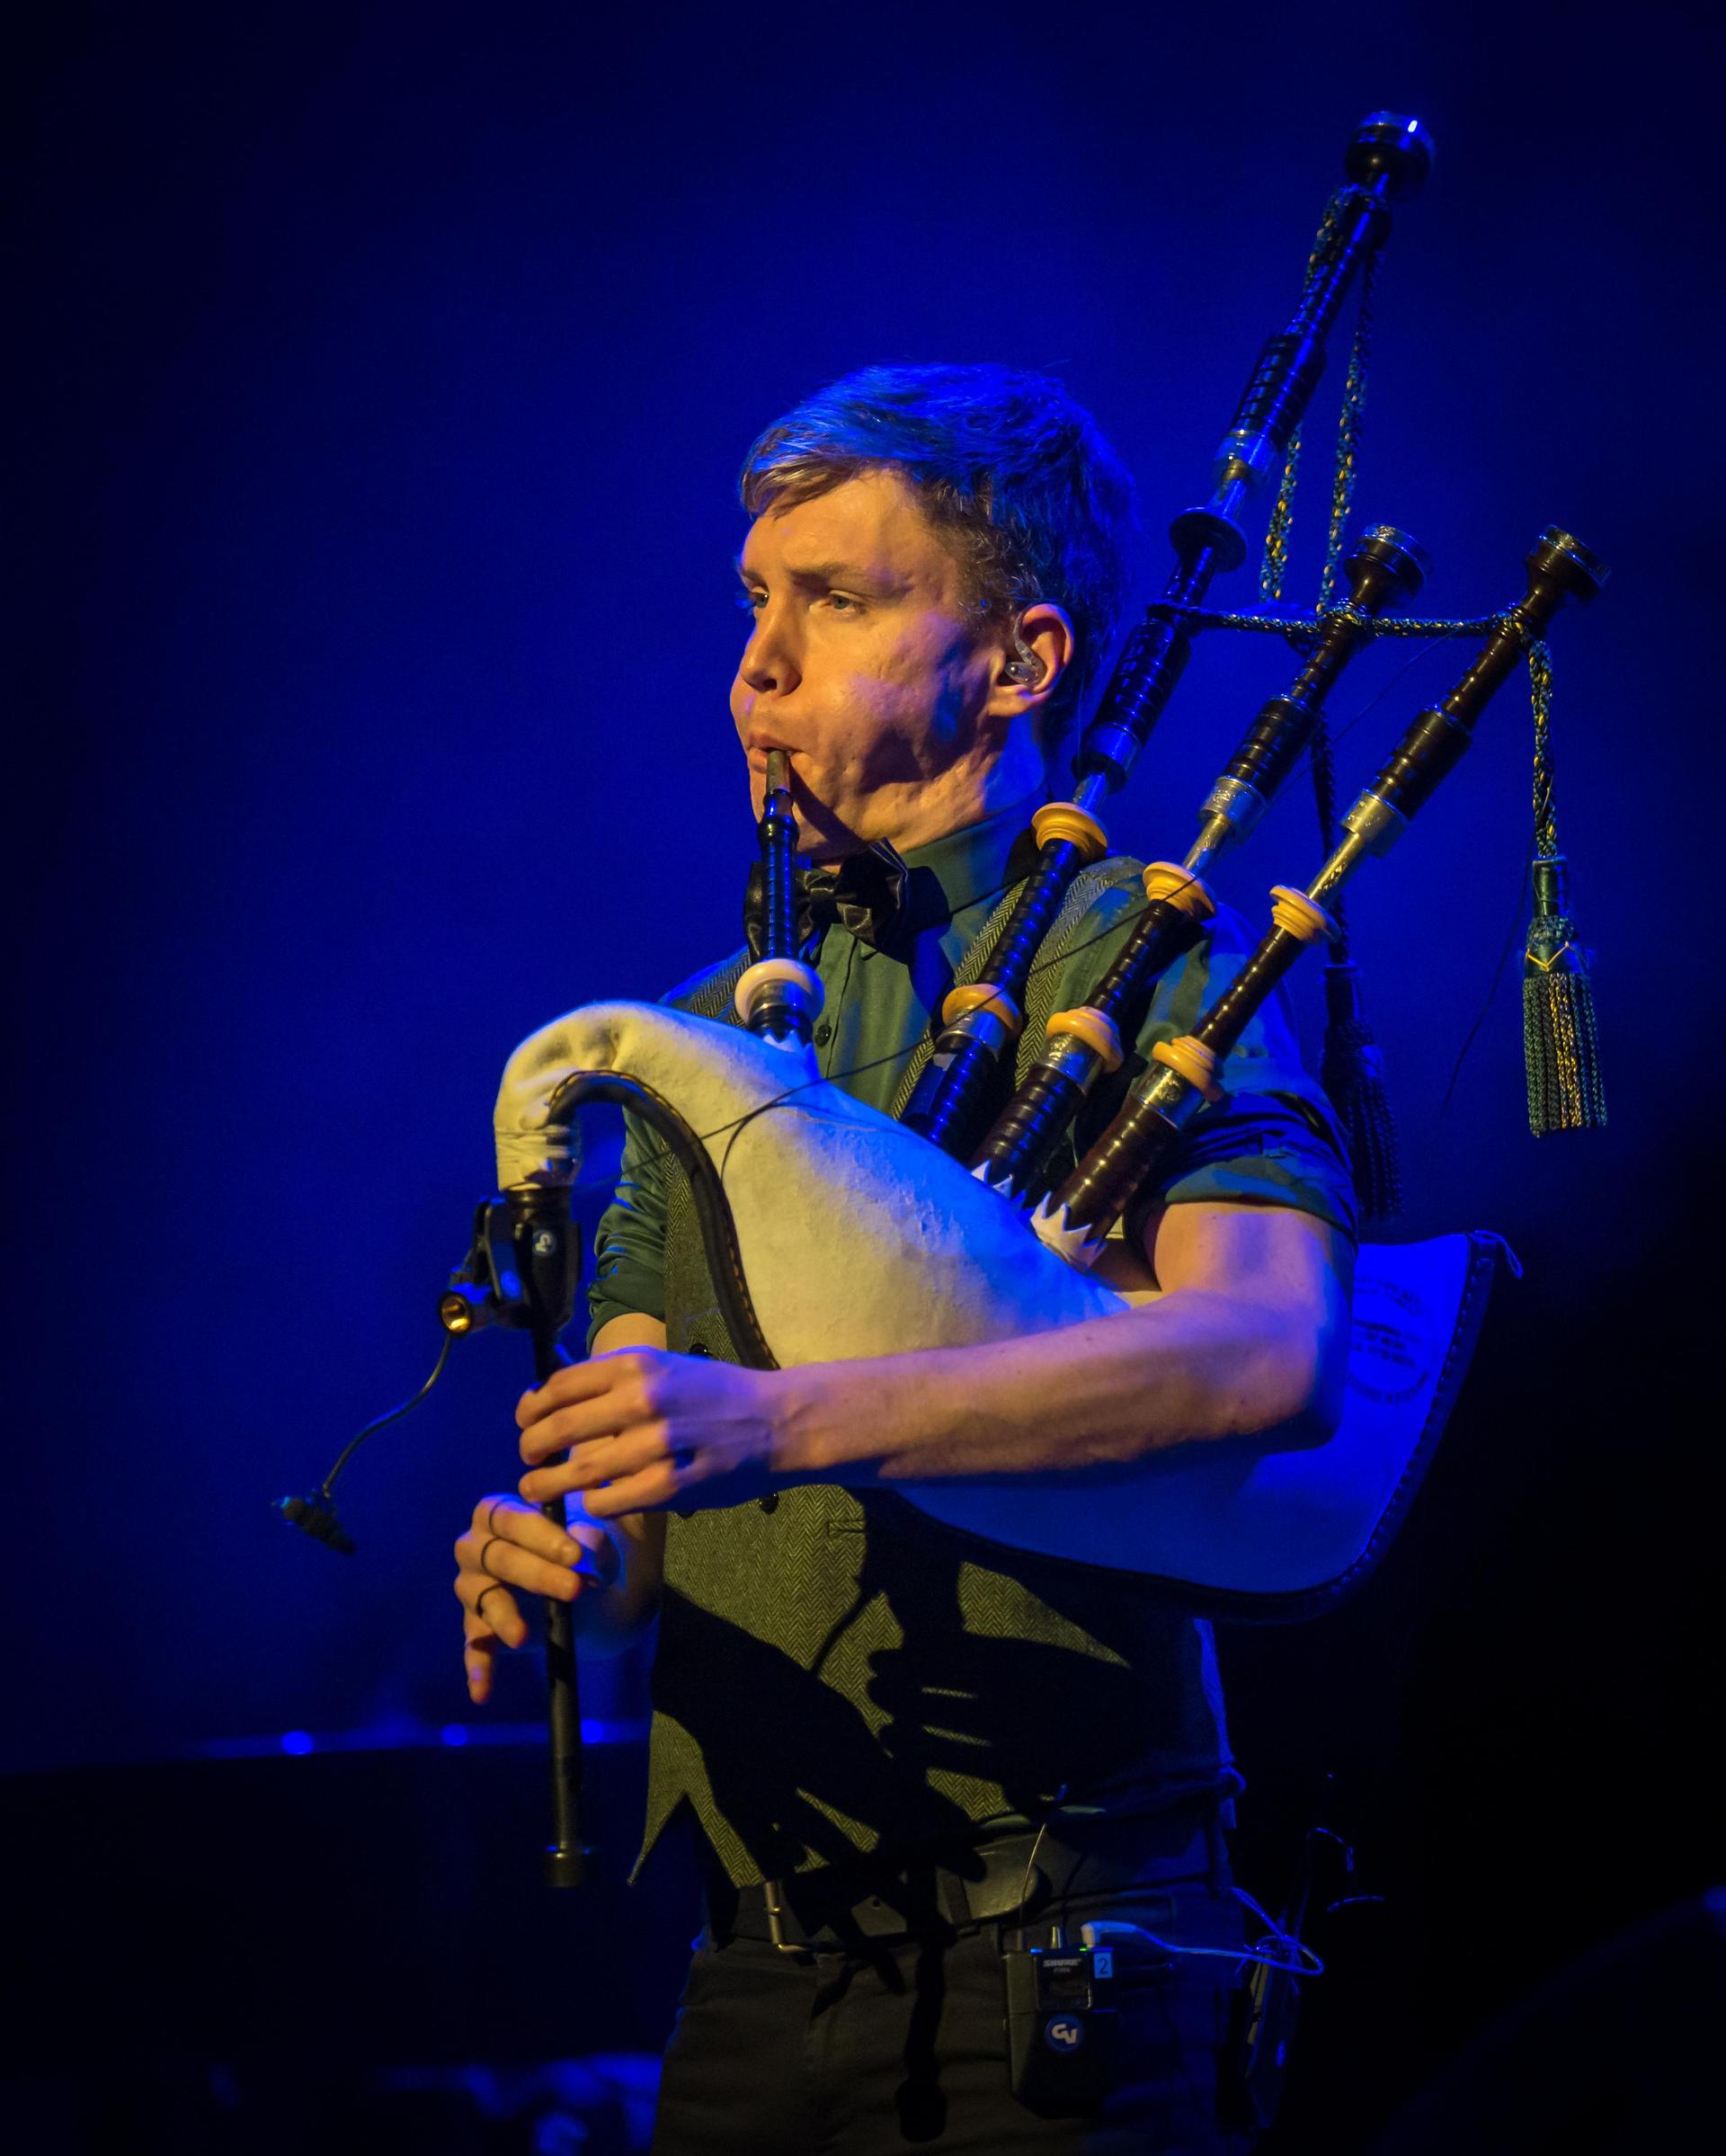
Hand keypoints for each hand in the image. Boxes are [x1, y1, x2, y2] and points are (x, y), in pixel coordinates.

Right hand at [453, 1493, 618, 1704]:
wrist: (596, 1587)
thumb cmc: (587, 1547)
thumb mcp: (598, 1539)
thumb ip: (593, 1538)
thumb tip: (585, 1544)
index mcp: (499, 1514)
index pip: (508, 1518)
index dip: (539, 1535)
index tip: (574, 1554)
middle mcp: (477, 1547)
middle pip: (496, 1557)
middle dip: (536, 1574)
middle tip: (574, 1589)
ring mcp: (474, 1588)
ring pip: (481, 1599)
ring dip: (503, 1617)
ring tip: (522, 1636)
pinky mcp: (479, 1626)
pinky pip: (475, 1646)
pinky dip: (479, 1668)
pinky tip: (483, 1692)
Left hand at [516, 1347, 781, 1518]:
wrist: (777, 1421)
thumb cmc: (717, 1393)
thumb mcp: (666, 1366)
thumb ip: (616, 1378)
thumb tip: (555, 1393)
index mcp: (637, 1364)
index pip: (559, 1386)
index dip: (530, 1408)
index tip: (524, 1421)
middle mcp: (642, 1399)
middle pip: (559, 1427)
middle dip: (531, 1447)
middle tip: (527, 1458)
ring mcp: (656, 1444)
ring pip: (579, 1471)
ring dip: (549, 1483)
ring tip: (536, 1488)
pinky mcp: (671, 1485)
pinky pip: (609, 1501)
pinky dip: (592, 1503)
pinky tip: (592, 1501)